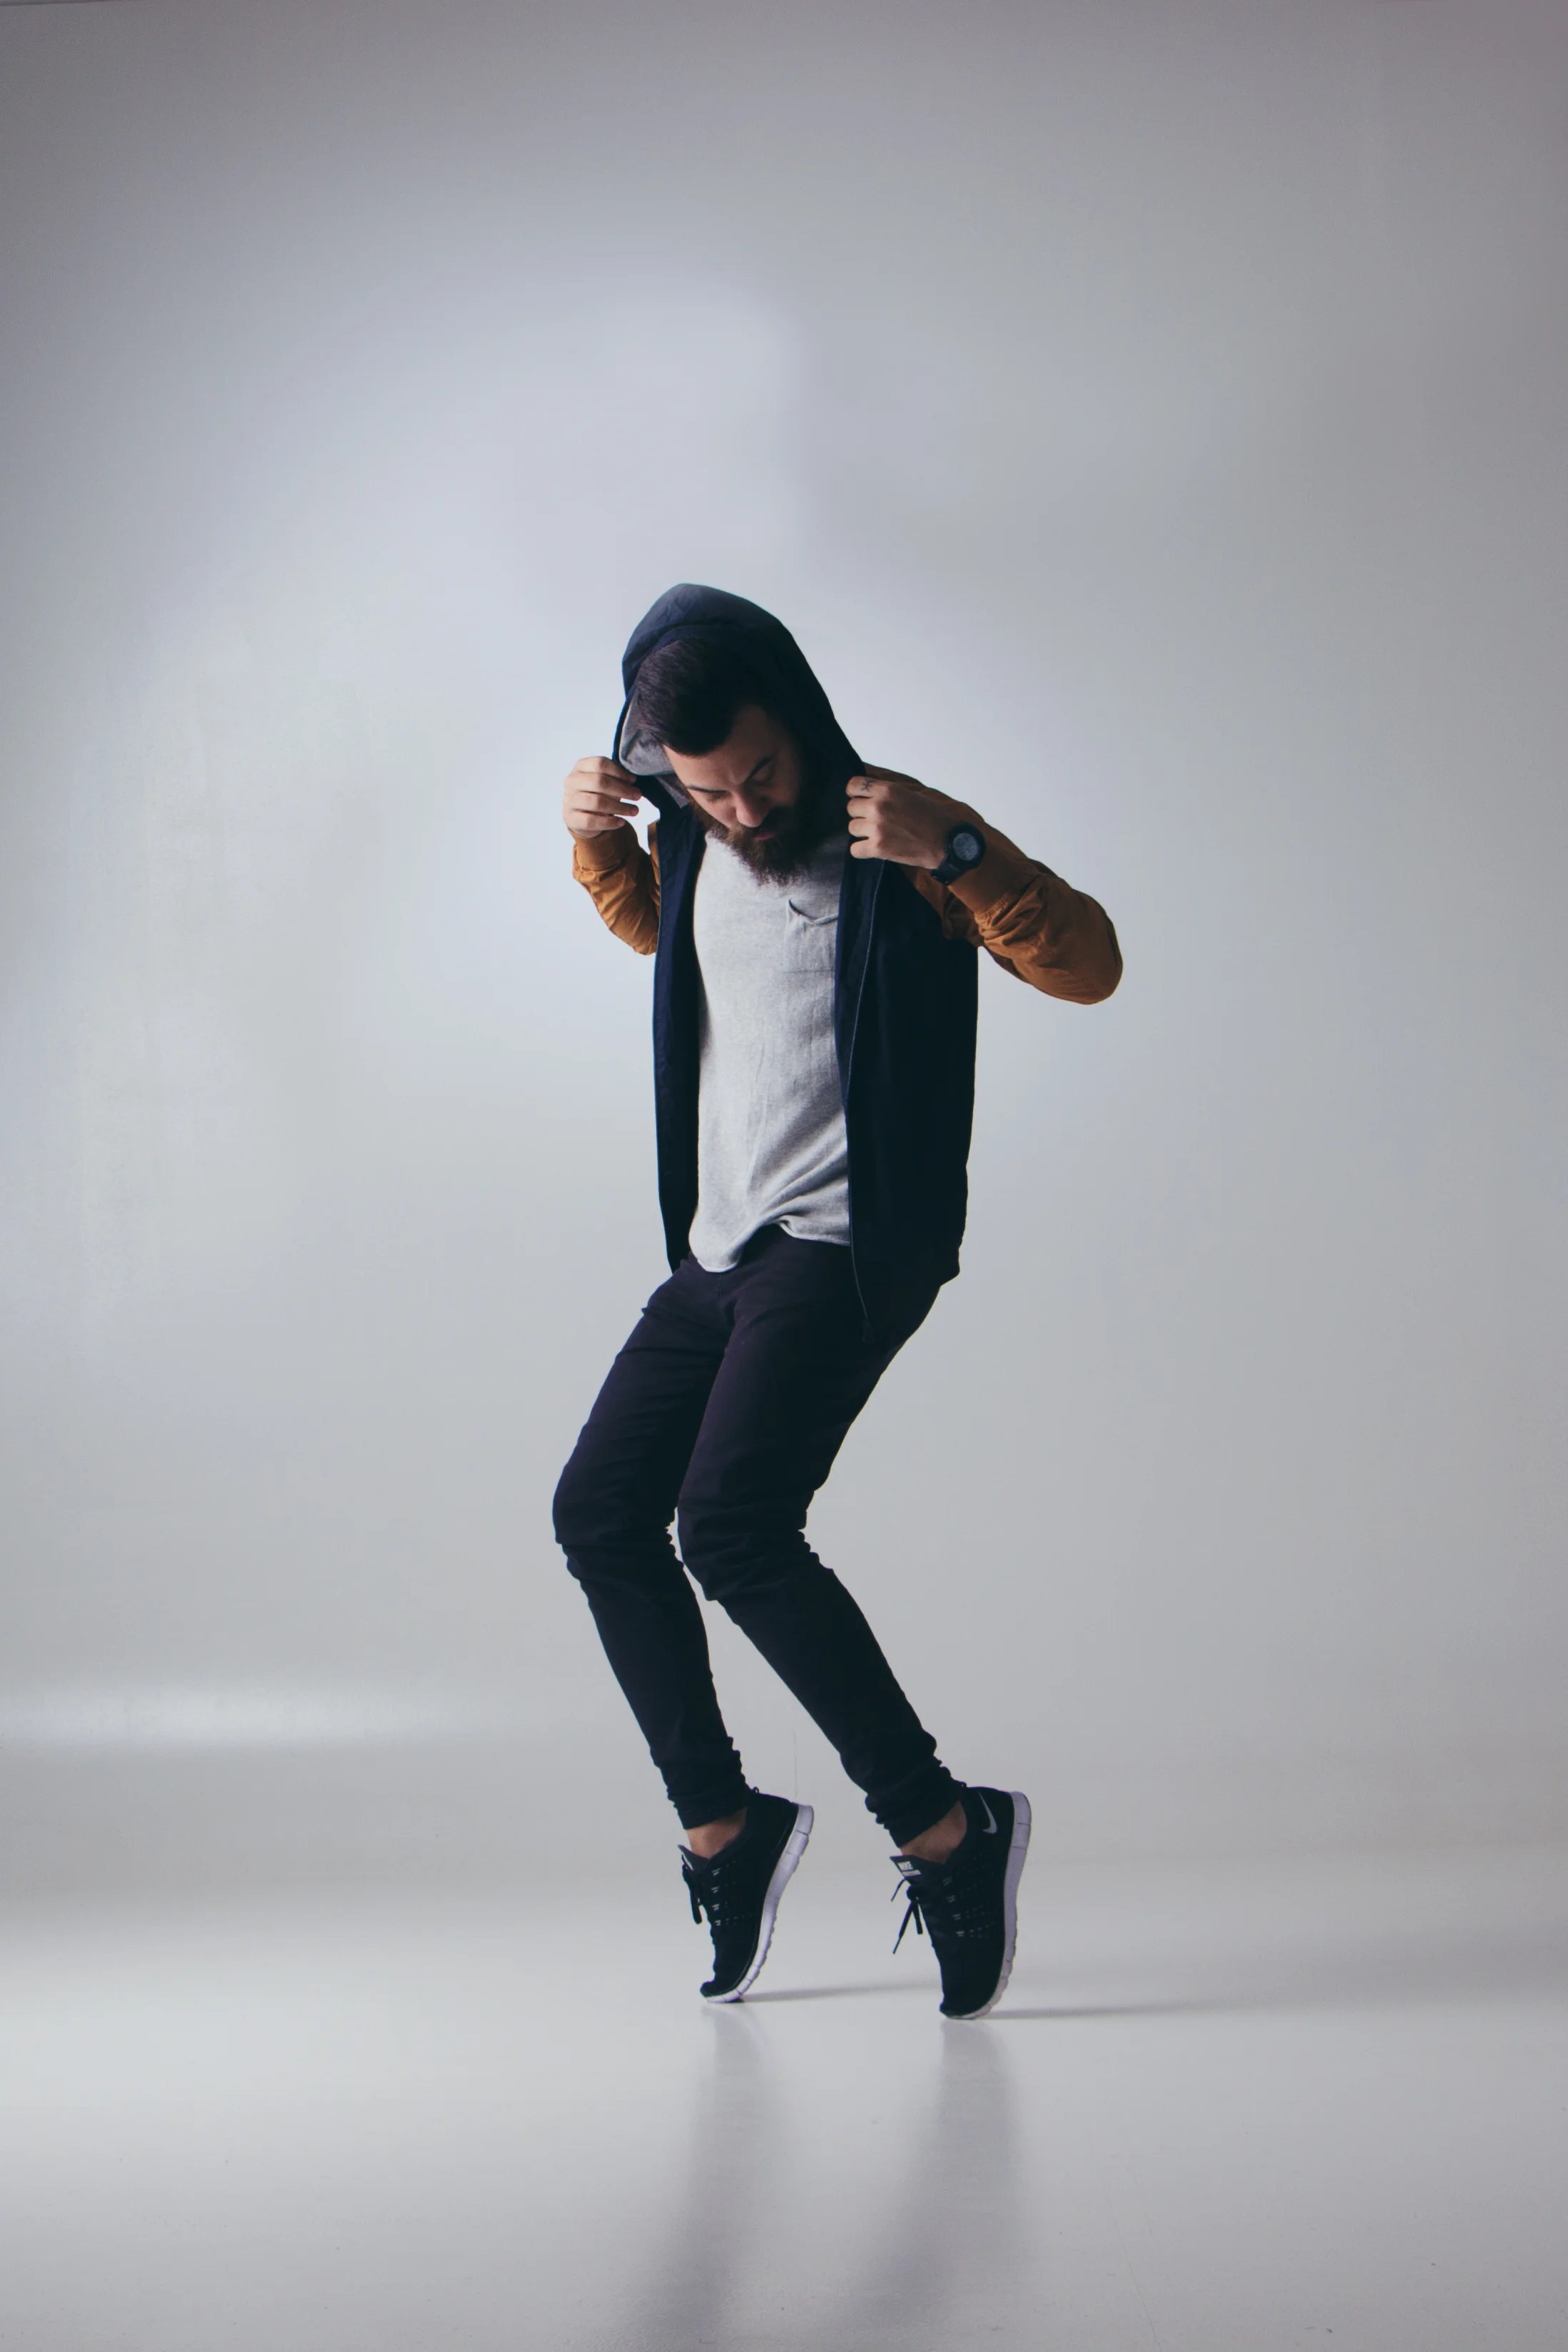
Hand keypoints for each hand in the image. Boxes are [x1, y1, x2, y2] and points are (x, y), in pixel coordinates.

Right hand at [563, 756, 642, 839]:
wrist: (581, 816)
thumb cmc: (597, 793)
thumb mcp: (605, 781)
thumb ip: (616, 777)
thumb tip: (632, 780)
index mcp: (580, 767)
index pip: (600, 764)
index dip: (619, 772)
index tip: (633, 780)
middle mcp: (571, 781)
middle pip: (599, 782)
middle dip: (622, 789)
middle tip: (637, 796)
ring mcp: (569, 800)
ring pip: (596, 802)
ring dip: (619, 807)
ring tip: (634, 810)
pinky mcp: (571, 818)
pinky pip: (591, 821)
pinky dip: (609, 822)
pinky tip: (621, 822)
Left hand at [846, 767, 976, 867]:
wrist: (946, 842)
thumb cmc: (933, 817)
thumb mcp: (910, 794)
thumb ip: (887, 792)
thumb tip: (869, 793)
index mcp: (888, 790)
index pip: (853, 785)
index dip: (856, 793)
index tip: (861, 799)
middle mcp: (879, 807)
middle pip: (851, 808)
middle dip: (860, 814)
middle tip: (875, 820)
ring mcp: (877, 828)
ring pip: (852, 828)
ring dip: (862, 832)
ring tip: (877, 834)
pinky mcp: (877, 848)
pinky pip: (855, 849)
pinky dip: (862, 850)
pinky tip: (873, 848)